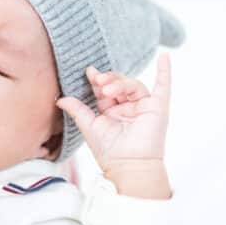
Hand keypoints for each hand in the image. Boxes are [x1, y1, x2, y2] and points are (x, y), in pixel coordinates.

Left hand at [57, 54, 171, 198]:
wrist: (128, 167)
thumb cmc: (110, 152)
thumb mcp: (89, 126)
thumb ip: (77, 110)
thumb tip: (60, 98)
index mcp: (112, 110)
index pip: (104, 89)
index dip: (97, 80)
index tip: (89, 72)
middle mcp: (128, 106)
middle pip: (118, 84)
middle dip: (108, 80)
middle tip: (98, 81)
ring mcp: (144, 106)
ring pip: (133, 85)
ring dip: (120, 83)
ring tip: (106, 89)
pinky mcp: (158, 108)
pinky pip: (163, 86)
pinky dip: (165, 72)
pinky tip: (165, 57)